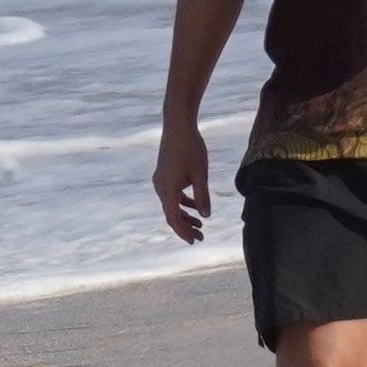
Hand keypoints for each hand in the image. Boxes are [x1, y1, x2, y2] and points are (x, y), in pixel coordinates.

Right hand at [153, 120, 209, 243]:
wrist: (178, 126)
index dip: (184, 232)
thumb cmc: (191, 148)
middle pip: (171, 214)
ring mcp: (161, 180)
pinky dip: (183, 202)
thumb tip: (206, 215)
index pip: (173, 218)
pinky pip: (173, 194)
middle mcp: (160, 187)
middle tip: (200, 237)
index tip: (194, 241)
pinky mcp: (164, 174)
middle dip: (186, 227)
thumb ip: (202, 196)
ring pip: (172, 204)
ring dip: (185, 215)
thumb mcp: (200, 174)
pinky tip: (196, 206)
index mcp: (167, 189)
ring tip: (201, 224)